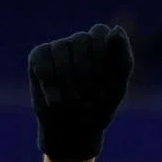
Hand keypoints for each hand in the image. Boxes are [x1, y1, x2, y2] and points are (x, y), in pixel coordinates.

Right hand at [28, 24, 133, 160]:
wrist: (73, 132)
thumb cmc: (99, 108)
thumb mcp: (117, 87)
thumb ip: (123, 57)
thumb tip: (117, 29)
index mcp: (102, 42)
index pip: (100, 34)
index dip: (102, 61)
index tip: (105, 84)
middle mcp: (80, 40)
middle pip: (81, 41)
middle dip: (86, 75)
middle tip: (88, 96)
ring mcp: (58, 47)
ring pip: (61, 52)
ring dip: (68, 83)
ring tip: (73, 102)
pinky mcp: (39, 56)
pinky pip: (43, 64)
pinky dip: (51, 86)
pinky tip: (56, 101)